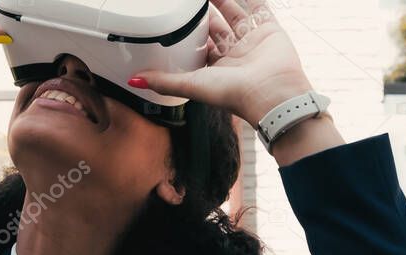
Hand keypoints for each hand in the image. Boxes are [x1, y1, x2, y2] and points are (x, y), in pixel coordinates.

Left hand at [130, 0, 314, 128]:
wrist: (272, 93)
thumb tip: (133, 81)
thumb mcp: (192, 85)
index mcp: (216, 68)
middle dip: (204, 14)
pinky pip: (260, 8)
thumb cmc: (234, 94)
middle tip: (191, 3)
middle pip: (216, 28)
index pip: (198, 46)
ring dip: (224, 1)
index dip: (188, 33)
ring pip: (236, 14)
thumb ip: (164, 81)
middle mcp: (234, 55)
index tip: (177, 19)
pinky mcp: (271, 31)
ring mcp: (253, 41)